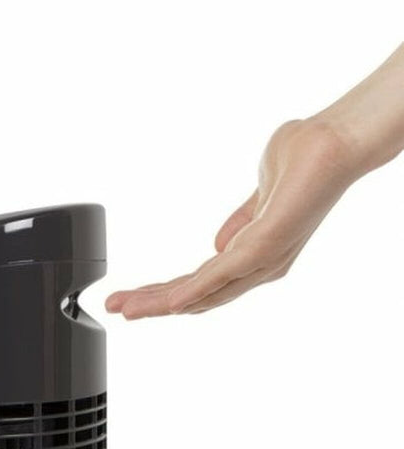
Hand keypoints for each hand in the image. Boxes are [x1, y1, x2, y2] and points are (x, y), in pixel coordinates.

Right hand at [106, 119, 361, 318]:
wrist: (333, 141)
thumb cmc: (303, 161)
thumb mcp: (257, 199)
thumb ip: (237, 223)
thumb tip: (216, 245)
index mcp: (254, 253)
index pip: (201, 281)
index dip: (165, 291)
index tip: (132, 295)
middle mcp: (259, 264)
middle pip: (197, 294)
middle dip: (153, 302)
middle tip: (115, 307)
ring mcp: (263, 258)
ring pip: (204, 291)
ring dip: (161, 303)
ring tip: (125, 308)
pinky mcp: (267, 245)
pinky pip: (223, 275)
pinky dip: (193, 291)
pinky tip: (169, 303)